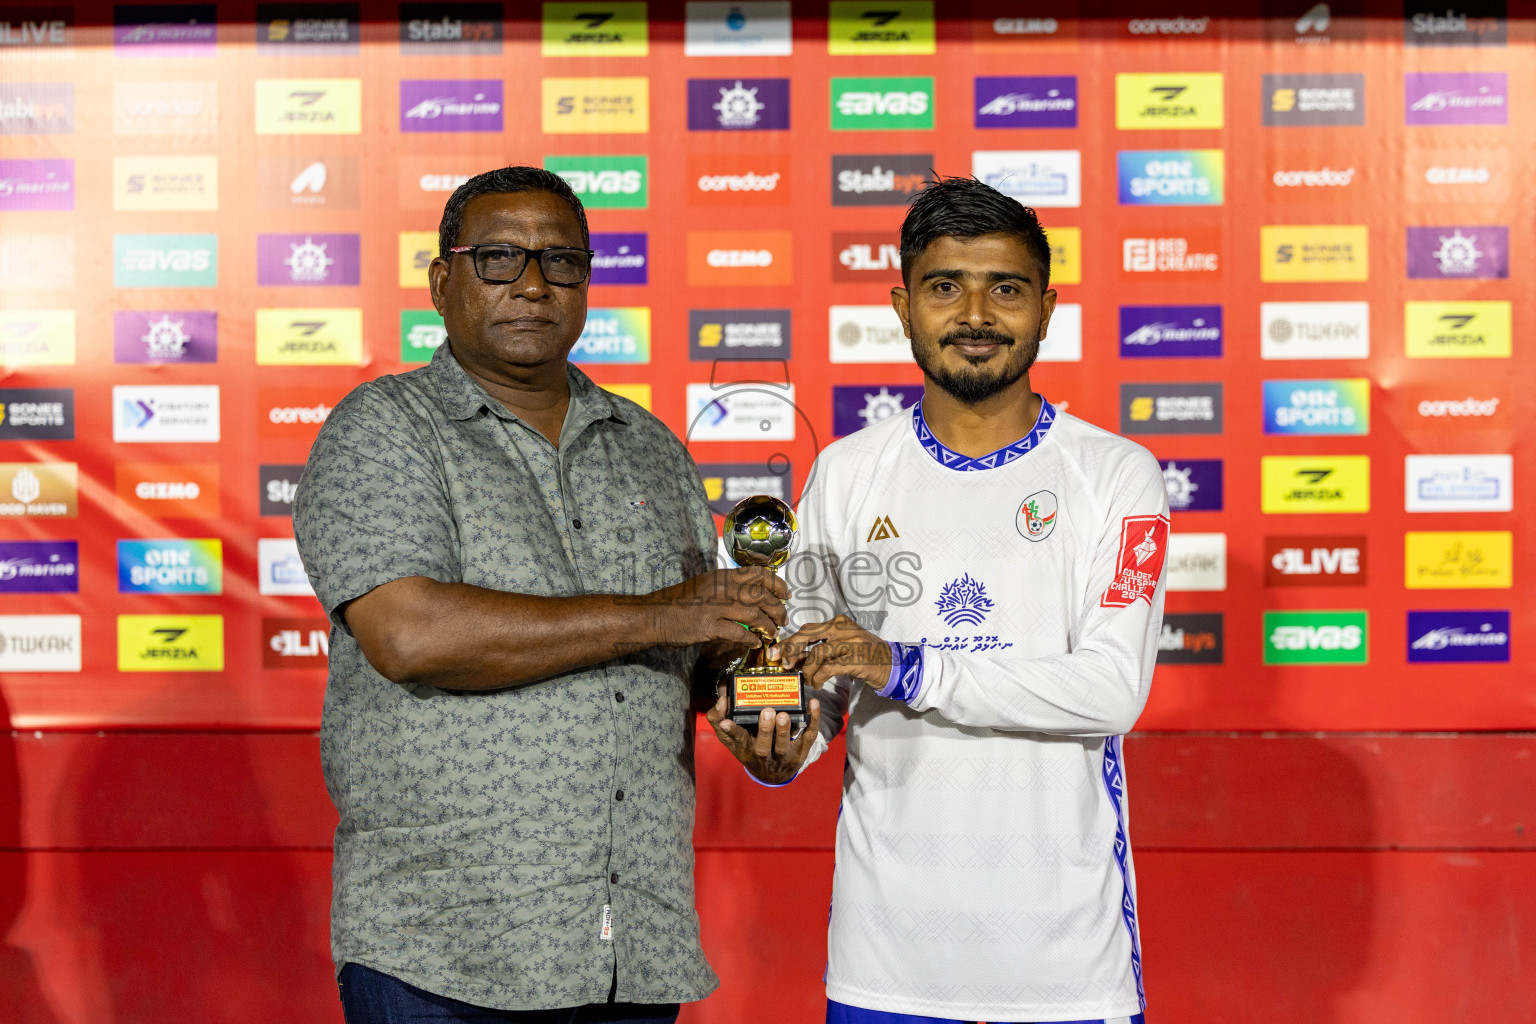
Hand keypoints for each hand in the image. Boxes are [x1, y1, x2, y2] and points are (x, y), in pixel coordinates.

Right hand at [644, 567, 787, 647]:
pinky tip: (754, 643)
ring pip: (754, 614)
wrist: (655, 614)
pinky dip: (751, 639)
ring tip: (772, 633)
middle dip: (777, 609)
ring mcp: (715, 607)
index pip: (758, 574)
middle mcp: (722, 589)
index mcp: (722, 577)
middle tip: (782, 619)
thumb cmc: (679, 601)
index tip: (786, 594)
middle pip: (761, 595)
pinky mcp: (709, 626)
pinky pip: (739, 633)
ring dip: (768, 626)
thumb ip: (726, 587)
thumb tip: (749, 595)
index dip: (777, 583)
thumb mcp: (705, 585)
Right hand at [706, 689, 820, 784]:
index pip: (735, 740)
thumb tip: (723, 697)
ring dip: (785, 730)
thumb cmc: (750, 749)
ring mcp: (782, 756)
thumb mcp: (732, 739)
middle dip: (765, 730)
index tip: (726, 721)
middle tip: (768, 711)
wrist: (772, 775)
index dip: (731, 730)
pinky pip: (807, 737)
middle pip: (762, 747)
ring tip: (784, 715)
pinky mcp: (799, 753)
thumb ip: (721, 719)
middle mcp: (762, 756)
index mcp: (744, 749)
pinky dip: (813, 721)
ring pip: (784, 746)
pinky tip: (813, 704)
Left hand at [777, 615, 891, 690]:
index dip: (790, 640)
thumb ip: (821, 648)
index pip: (808, 628)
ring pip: (817, 653)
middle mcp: (843, 629)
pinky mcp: (856, 660)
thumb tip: (793, 657)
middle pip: (808, 634)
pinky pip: (829, 668)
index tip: (775, 651)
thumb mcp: (843, 646)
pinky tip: (817, 684)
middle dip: (791, 649)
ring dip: (807, 669)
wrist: (893, 665)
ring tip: (807, 680)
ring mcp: (851, 643)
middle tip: (782, 663)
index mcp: (839, 623)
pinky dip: (819, 677)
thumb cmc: (866, 656)